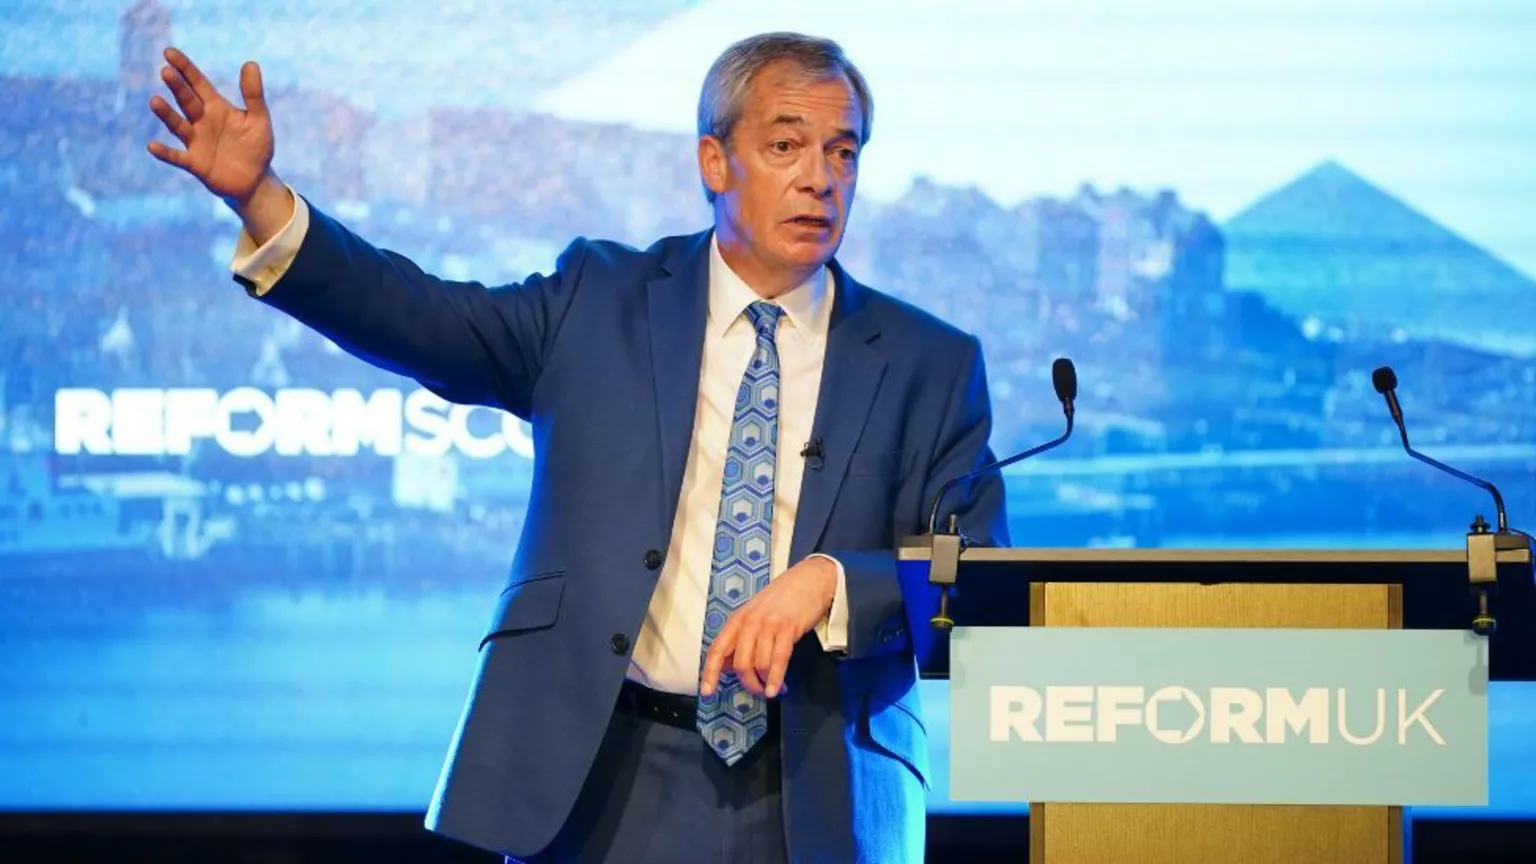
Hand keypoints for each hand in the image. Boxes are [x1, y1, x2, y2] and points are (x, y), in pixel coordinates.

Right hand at [147, 48, 281, 218]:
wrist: (255, 180)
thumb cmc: (256, 147)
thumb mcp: (258, 119)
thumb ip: (253, 94)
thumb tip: (250, 63)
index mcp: (215, 107)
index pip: (197, 83)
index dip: (185, 68)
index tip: (169, 52)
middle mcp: (201, 121)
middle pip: (186, 101)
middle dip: (177, 87)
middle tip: (166, 71)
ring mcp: (196, 142)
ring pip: (178, 125)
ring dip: (167, 114)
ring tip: (155, 100)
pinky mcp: (195, 163)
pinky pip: (177, 157)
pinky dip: (165, 153)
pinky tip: (152, 146)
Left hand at [699, 556, 837, 698]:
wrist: (810, 579)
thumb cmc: (783, 598)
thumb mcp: (754, 615)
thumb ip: (740, 639)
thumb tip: (726, 667)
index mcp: (737, 619)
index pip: (717, 650)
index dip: (710, 673)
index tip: (707, 693)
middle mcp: (749, 622)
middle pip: (740, 664)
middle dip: (749, 684)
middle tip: (758, 691)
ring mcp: (768, 624)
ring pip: (758, 665)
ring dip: (764, 683)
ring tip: (772, 690)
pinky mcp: (787, 628)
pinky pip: (778, 660)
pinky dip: (776, 679)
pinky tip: (777, 689)